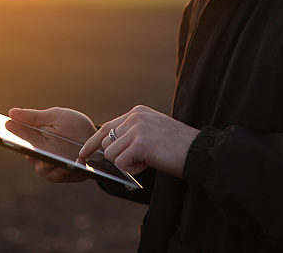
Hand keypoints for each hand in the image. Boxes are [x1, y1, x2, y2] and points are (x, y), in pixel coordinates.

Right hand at [8, 107, 96, 183]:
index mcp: (33, 141)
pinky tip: (73, 163)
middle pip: (30, 157)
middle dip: (31, 153)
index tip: (4, 134)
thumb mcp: (55, 116)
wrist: (95, 138)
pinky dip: (66, 170)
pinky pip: (61, 176)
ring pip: (43, 169)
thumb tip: (11, 112)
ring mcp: (52, 168)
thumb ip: (34, 116)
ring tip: (55, 158)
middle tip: (32, 149)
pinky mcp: (66, 176)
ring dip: (49, 163)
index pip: (17, 142)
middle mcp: (39, 157)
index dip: (10, 139)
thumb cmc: (72, 125)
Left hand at [78, 105, 199, 177]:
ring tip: (148, 160)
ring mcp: (137, 128)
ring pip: (112, 154)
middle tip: (139, 160)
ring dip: (128, 164)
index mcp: (138, 112)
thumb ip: (131, 135)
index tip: (82, 153)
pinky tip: (149, 163)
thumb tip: (108, 149)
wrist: (199, 152)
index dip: (92, 142)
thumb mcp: (151, 133)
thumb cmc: (177, 148)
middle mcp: (135, 117)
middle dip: (118, 156)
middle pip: (107, 142)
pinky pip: (122, 163)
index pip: (106, 127)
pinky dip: (134, 169)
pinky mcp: (141, 142)